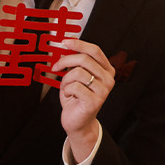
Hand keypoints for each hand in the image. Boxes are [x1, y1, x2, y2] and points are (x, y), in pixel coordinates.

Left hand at [52, 39, 114, 161]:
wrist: (77, 122)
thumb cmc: (76, 99)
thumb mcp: (75, 76)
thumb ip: (75, 62)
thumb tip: (66, 45)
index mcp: (106, 70)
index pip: (95, 50)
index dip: (79, 44)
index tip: (64, 42)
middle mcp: (108, 79)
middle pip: (84, 59)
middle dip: (65, 61)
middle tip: (56, 67)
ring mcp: (103, 91)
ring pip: (77, 73)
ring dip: (66, 80)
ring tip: (67, 88)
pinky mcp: (95, 101)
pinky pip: (74, 87)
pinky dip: (67, 91)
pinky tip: (70, 97)